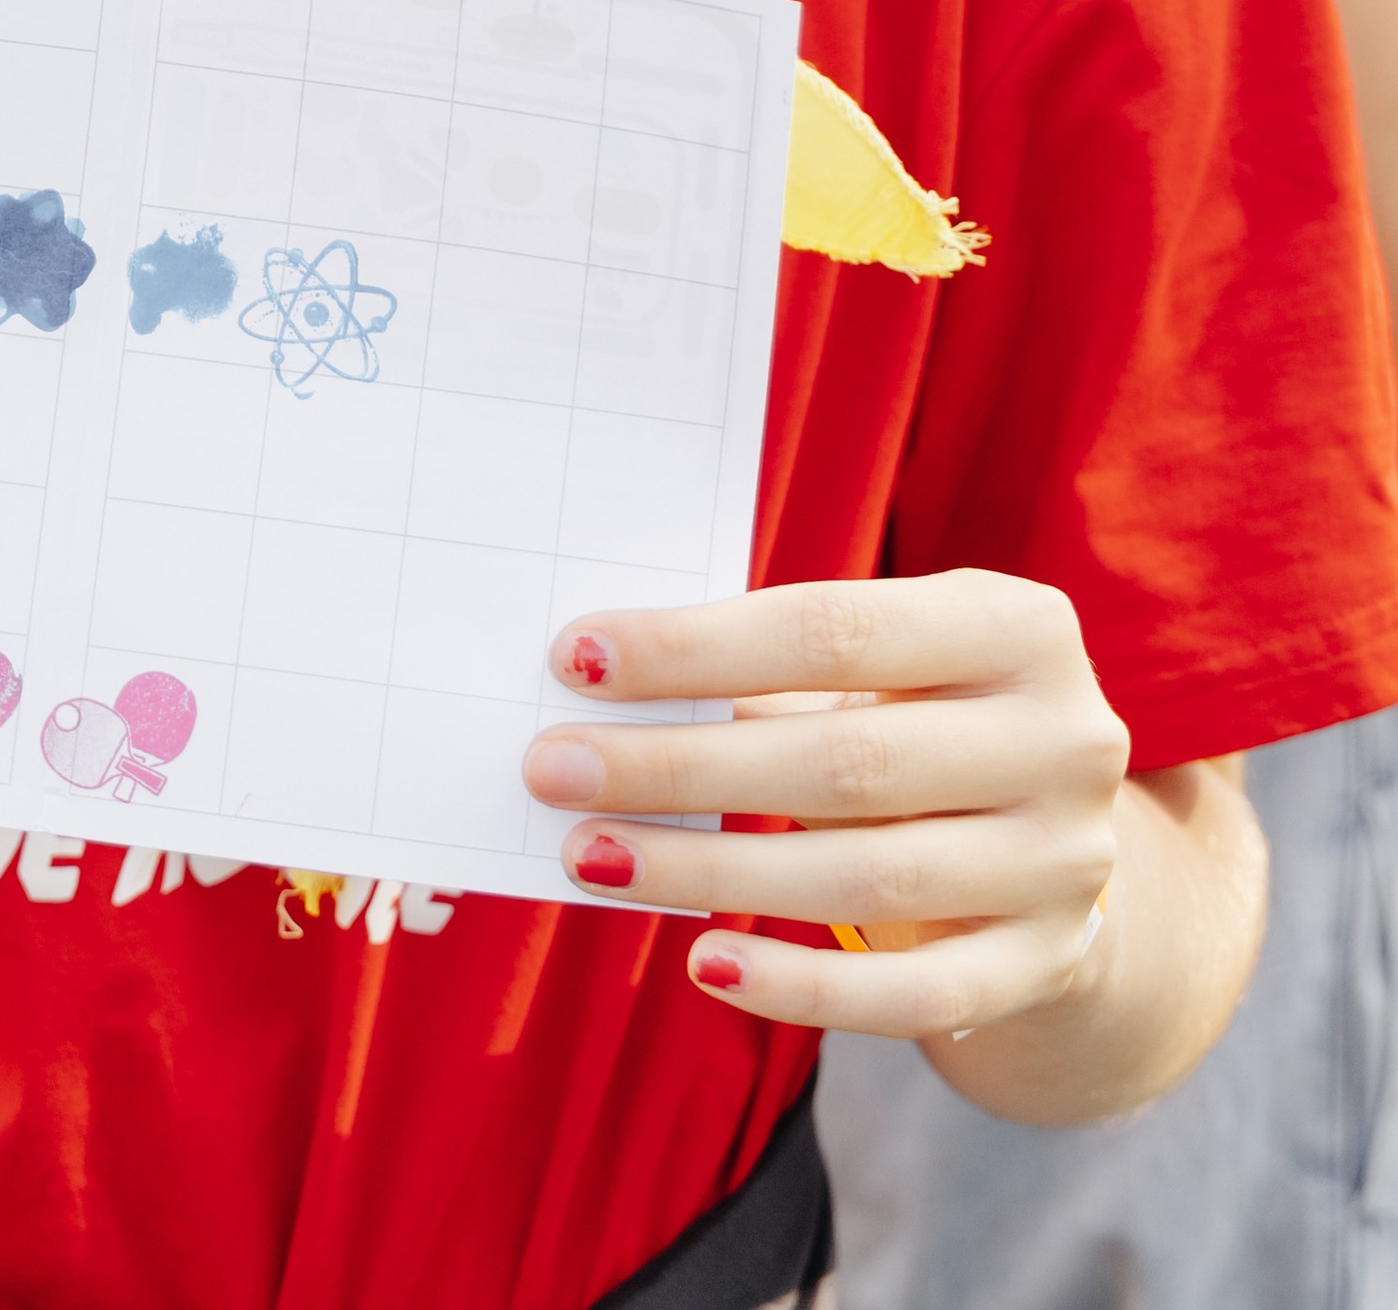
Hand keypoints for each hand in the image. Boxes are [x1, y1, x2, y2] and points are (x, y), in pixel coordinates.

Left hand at [524, 570, 1124, 1039]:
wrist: (1065, 837)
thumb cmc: (929, 713)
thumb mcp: (894, 662)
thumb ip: (778, 665)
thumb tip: (608, 681)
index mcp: (1018, 625)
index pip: (832, 629)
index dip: (697, 647)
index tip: (577, 658)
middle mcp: (1063, 740)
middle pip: (843, 760)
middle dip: (679, 767)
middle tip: (556, 768)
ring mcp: (1064, 863)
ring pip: (865, 880)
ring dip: (710, 873)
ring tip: (594, 856)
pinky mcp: (1045, 965)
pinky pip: (909, 997)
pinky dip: (799, 986)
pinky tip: (704, 963)